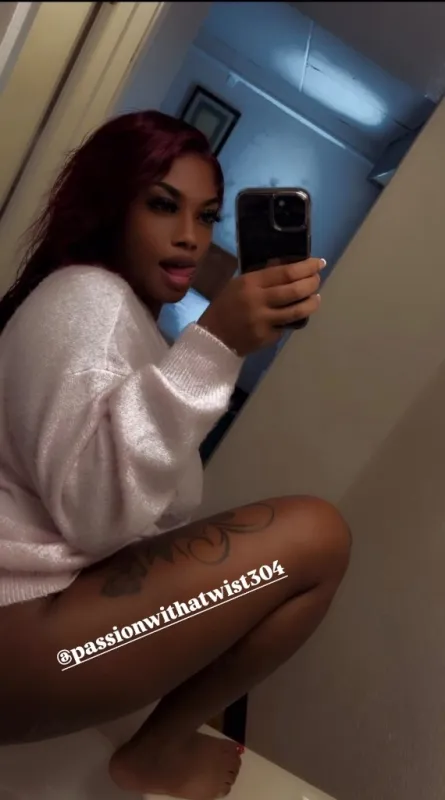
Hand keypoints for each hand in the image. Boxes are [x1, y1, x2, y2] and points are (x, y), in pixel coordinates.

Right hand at [198, 258, 324, 356]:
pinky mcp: (267, 337)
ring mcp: (263, 321)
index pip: (286, 272)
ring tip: (315, 298)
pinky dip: (295, 319)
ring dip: (312, 303)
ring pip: (297, 310)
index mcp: (250, 283)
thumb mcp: (239, 284)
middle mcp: (258, 300)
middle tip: (317, 279)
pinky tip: (295, 315)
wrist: (213, 337)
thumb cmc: (227, 306)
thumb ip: (263, 276)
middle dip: (312, 283)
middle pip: (295, 290)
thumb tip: (290, 264)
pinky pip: (287, 325)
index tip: (319, 263)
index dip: (307, 267)